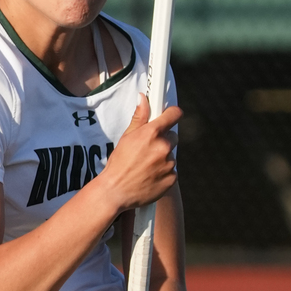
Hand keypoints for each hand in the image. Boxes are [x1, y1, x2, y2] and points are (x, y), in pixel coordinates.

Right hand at [97, 94, 180, 212]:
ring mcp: (169, 164)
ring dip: (162, 158)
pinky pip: (172, 171)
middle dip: (163, 140)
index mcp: (152, 133)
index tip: (170, 115)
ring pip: (171, 155)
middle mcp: (163, 147)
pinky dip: (164, 173)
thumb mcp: (126, 137)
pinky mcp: (172, 179)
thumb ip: (139, 117)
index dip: (172, 114)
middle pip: (173, 137)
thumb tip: (143, 99)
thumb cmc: (119, 164)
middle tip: (148, 149)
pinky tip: (150, 175)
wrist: (116, 191)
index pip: (174, 114)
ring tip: (146, 166)